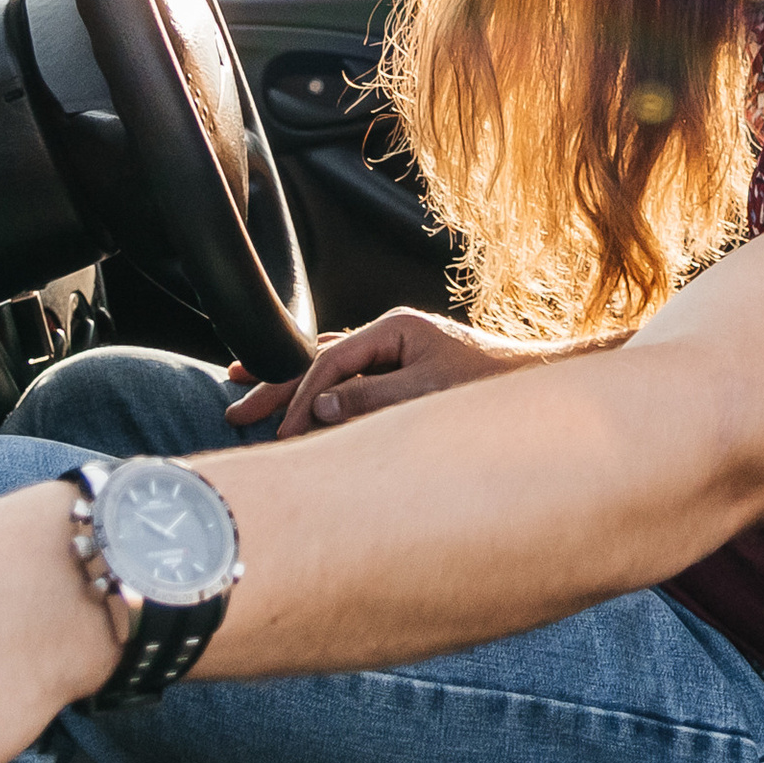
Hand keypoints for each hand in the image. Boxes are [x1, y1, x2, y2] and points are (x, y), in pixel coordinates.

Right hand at [223, 307, 540, 438]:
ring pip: (328, 362)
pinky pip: (347, 373)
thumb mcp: (426, 394)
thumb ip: (372, 399)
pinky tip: (298, 388)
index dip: (301, 398)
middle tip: (236, 407)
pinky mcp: (400, 366)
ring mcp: (394, 348)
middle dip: (276, 383)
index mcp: (394, 328)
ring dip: (289, 378)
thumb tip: (319, 405)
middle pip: (320, 358)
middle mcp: (390, 333)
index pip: (330, 361)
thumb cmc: (486, 386)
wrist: (528, 382)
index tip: (281, 434)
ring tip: (244, 381)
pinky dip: (318, 383)